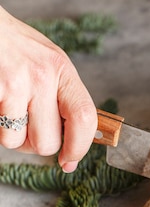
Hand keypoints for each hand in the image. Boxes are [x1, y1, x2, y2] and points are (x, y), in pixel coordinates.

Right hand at [0, 5, 96, 171]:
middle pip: (48, 141)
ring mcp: (18, 83)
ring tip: (8, 112)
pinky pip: (0, 133)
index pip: (85, 118)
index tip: (69, 160)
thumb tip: (75, 137)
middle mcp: (44, 76)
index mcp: (62, 69)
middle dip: (35, 145)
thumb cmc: (13, 46)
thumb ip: (62, 94)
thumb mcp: (47, 61)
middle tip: (27, 129)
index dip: (79, 147)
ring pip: (18, 142)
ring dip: (11, 137)